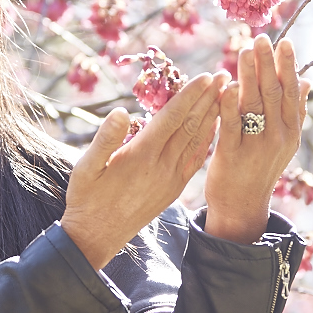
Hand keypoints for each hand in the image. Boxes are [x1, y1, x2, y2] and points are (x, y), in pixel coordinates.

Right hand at [61, 72, 224, 268]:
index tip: (207, 76)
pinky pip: (196, 159)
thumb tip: (121, 111)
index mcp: (141, 155)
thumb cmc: (87, 198)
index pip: (172, 117)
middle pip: (191, 125)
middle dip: (210, 98)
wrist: (97, 237)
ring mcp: (171, 179)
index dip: (190, 95)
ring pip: (197, 140)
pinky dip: (207, 140)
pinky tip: (215, 127)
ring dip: (213, 115)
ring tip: (227, 94)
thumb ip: (105, 138)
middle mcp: (162, 166)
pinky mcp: (174, 189)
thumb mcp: (86, 167)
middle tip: (227, 75)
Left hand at [203, 34, 306, 243]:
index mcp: (292, 131)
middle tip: (261, 38)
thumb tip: (307, 80)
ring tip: (244, 51)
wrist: (242, 206)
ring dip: (249, 76)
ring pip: (254, 105)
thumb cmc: (261, 168)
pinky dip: (230, 106)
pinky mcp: (232, 157)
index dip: (288, 66)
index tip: (284, 41)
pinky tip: (228, 85)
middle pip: (274, 94)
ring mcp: (256, 148)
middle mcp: (278, 138)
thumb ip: (296, 111)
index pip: (292, 92)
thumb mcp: (285, 142)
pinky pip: (231, 126)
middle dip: (268, 64)